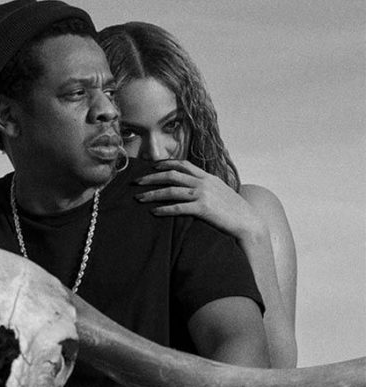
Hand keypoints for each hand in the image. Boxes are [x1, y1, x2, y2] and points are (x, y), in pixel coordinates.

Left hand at [134, 160, 263, 238]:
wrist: (249, 222)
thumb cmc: (235, 211)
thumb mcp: (221, 192)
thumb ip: (208, 187)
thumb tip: (194, 187)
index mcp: (208, 177)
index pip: (184, 164)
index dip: (166, 164)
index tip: (152, 166)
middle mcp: (204, 182)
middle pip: (172, 175)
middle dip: (151, 177)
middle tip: (136, 182)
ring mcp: (204, 194)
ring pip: (171, 190)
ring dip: (152, 194)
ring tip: (139, 198)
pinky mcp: (203, 209)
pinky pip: (178, 207)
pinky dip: (163, 209)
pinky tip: (153, 212)